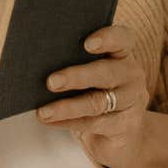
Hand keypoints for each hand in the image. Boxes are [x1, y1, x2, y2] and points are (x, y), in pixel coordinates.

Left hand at [35, 25, 150, 167]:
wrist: (122, 128)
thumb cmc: (96, 89)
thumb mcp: (90, 71)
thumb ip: (72, 60)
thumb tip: (36, 60)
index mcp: (121, 53)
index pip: (122, 39)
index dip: (107, 38)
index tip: (87, 44)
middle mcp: (130, 74)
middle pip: (106, 72)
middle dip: (76, 77)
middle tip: (51, 82)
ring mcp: (130, 100)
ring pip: (98, 102)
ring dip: (67, 107)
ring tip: (43, 112)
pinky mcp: (124, 124)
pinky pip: (94, 123)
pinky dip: (69, 122)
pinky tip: (50, 120)